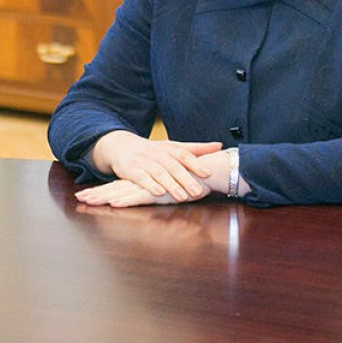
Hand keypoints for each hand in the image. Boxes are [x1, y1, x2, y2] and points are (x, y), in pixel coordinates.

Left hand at [75, 178, 176, 207]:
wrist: (204, 170)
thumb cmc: (186, 179)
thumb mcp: (168, 187)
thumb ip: (159, 189)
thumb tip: (151, 194)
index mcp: (141, 182)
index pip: (116, 187)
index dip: (100, 191)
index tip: (84, 194)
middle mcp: (142, 185)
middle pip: (114, 190)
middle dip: (96, 194)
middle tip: (79, 198)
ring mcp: (148, 188)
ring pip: (122, 193)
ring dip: (104, 197)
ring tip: (88, 200)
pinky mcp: (158, 193)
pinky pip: (139, 197)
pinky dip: (126, 201)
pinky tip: (114, 203)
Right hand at [91, 131, 223, 202]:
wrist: (122, 146)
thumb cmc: (152, 150)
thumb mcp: (173, 146)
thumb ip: (196, 148)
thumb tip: (220, 145)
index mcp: (170, 149)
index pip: (185, 155)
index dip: (196, 164)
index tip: (208, 172)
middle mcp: (158, 155)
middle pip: (174, 167)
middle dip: (186, 179)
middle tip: (198, 192)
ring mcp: (144, 163)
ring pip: (159, 174)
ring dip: (171, 185)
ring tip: (182, 197)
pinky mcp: (132, 171)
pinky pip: (142, 178)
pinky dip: (150, 185)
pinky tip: (159, 193)